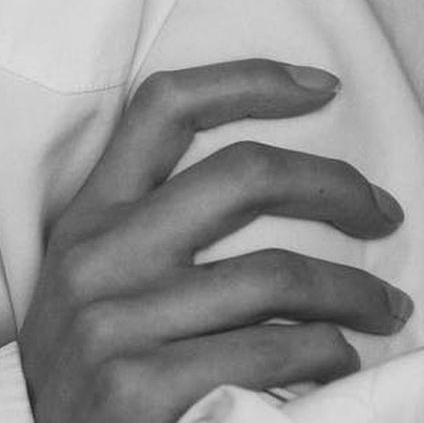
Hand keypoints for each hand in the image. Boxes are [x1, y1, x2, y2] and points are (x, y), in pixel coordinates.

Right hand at [17, 59, 411, 422]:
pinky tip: (339, 359)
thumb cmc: (85, 364)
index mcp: (90, 213)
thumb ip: (152, 227)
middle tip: (381, 210)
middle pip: (241, 176)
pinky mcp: (145, 388)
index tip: (316, 87)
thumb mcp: (92, 275)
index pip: (164, 108)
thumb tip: (272, 184)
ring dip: (353, 290)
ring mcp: (121, 321)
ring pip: (275, 275)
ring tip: (385, 307)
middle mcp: (103, 254)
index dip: (247, 82)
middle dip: (333, 185)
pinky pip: (268, 355)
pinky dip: (324, 355)